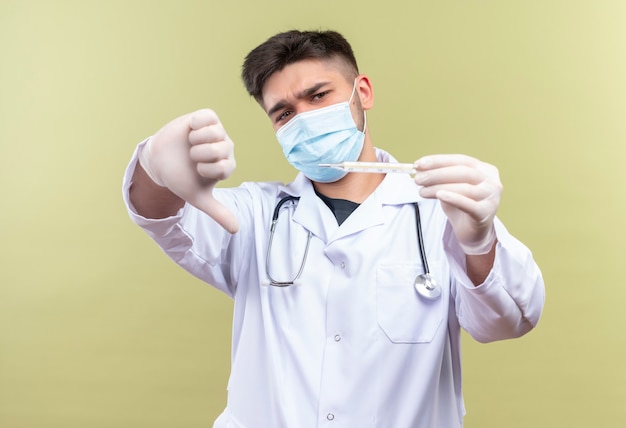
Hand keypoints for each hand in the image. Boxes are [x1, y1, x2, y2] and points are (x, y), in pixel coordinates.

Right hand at [139, 109, 238, 232]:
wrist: (160, 161)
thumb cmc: (181, 179)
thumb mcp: (198, 198)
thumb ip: (218, 213)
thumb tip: (236, 231)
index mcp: (227, 166)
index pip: (224, 167)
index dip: (206, 170)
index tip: (198, 171)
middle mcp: (226, 148)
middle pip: (220, 149)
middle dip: (200, 155)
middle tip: (192, 157)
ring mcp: (217, 132)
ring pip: (215, 132)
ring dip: (196, 140)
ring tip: (190, 143)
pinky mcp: (206, 118)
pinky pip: (208, 116)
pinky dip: (196, 123)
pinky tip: (190, 130)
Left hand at [414, 154, 500, 254]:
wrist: (472, 232)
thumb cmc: (461, 206)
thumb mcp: (450, 188)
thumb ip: (439, 177)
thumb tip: (419, 169)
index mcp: (485, 170)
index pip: (460, 160)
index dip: (439, 161)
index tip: (419, 164)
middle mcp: (492, 182)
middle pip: (463, 172)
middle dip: (437, 174)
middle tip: (418, 178)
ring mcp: (491, 198)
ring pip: (463, 188)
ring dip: (439, 187)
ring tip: (422, 191)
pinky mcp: (485, 214)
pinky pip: (468, 204)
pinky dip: (453, 198)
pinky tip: (439, 195)